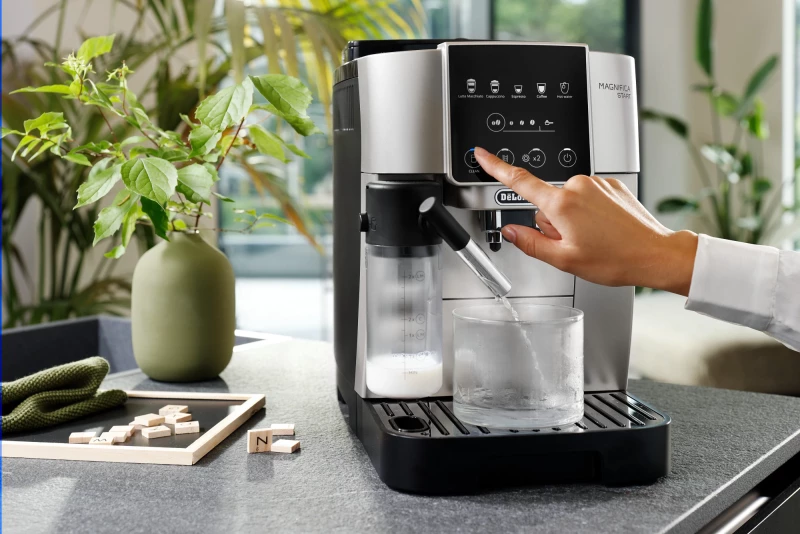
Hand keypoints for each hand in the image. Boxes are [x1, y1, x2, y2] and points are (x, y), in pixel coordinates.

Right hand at [473, 147, 698, 294]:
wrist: (655, 253)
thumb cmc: (616, 259)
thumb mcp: (564, 260)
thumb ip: (531, 243)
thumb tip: (511, 231)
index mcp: (562, 204)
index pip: (519, 182)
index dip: (496, 167)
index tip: (482, 155)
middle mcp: (578, 186)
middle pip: (546, 202)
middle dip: (553, 222)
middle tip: (575, 243)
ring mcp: (596, 183)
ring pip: (567, 200)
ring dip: (572, 218)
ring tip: (594, 238)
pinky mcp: (611, 183)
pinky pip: (587, 196)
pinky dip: (590, 212)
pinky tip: (604, 229)